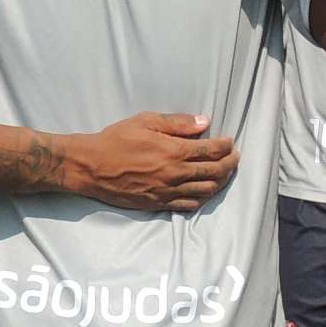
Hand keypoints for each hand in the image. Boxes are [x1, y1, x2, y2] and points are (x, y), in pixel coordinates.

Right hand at [67, 112, 238, 213]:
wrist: (91, 167)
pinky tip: (205, 192)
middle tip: (234, 158)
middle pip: (214, 172)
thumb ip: (177, 123)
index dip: (225, 146)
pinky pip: (188, 205)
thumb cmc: (116, 140)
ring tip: (224, 174)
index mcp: (173, 151)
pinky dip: (202, 198)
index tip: (229, 142)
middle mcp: (174, 174)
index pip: (211, 150)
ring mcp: (167, 192)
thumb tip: (204, 122)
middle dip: (229, 164)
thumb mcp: (145, 121)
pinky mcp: (158, 203)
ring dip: (219, 182)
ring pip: (205, 191)